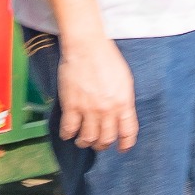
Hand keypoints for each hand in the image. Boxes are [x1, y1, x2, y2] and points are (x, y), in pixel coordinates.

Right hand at [53, 36, 137, 150]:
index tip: (121, 149)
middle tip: (98, 143)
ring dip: (85, 142)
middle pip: (106, 139)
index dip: (125, 144)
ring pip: (87, 138)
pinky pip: (69, 129)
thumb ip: (124, 100)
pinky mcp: (72, 106)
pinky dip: (68, 134)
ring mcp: (89, 109)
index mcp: (123, 103)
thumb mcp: (124, 80)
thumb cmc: (106, 58)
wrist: (86, 45)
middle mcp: (107, 110)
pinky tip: (67, 133)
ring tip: (82, 140)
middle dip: (102, 145)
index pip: (128, 133)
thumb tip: (122, 116)